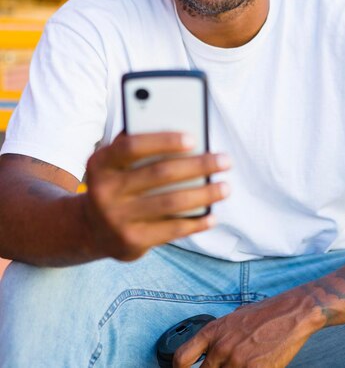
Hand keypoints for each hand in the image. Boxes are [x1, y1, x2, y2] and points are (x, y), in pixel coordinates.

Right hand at [82, 131, 230, 260]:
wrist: (91, 228)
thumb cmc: (117, 182)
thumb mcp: (115, 161)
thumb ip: (139, 144)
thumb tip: (184, 130)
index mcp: (100, 163)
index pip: (132, 146)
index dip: (163, 141)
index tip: (193, 139)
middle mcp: (104, 191)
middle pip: (159, 174)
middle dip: (198, 166)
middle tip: (225, 160)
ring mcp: (116, 218)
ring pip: (170, 202)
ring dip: (204, 194)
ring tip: (225, 187)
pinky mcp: (130, 241)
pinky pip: (171, 230)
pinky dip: (195, 223)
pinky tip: (212, 215)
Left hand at [174, 289, 324, 367]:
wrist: (290, 313)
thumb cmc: (264, 314)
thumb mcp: (233, 319)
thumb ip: (218, 337)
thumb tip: (210, 353)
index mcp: (212, 331)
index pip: (181, 358)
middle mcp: (221, 347)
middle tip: (223, 367)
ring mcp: (237, 362)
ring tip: (242, 363)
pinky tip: (254, 366)